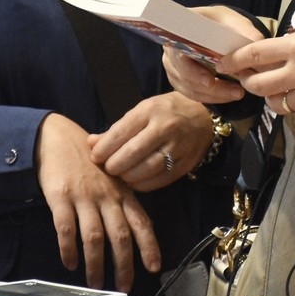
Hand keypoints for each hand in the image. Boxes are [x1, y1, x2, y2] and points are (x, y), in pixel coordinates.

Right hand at [36, 113, 159, 291]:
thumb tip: (134, 232)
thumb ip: (122, 200)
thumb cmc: (88, 161)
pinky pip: (66, 229)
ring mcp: (84, 197)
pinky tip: (70, 263)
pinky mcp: (61, 198)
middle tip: (124, 286)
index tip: (154, 266)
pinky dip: (68, 249)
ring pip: (94, 237)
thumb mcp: (112, 177)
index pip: (141, 222)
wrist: (58, 137)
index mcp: (122, 192)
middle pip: (120, 235)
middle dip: (124, 264)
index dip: (149, 245)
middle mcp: (107, 196)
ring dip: (96, 264)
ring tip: (96, 283)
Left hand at [87, 92, 212, 190]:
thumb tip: (91, 143)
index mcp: (150, 110)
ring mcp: (178, 146)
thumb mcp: (141, 111)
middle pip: (131, 154)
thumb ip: (116, 129)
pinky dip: (142, 184)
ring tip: (120, 175)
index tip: (95, 157)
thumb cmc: (166, 112)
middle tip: (107, 168)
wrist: (203, 115)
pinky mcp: (186, 163)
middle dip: (113, 165)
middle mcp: (165, 127)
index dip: (102, 150)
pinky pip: (159, 180)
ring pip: (145, 170)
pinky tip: (135, 181)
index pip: (119, 133)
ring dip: (127, 177)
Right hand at [161, 5, 263, 104]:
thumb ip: (246, 31)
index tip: (210, 81)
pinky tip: (229, 95)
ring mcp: (173, 66)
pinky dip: (212, 98)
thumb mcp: (236, 23)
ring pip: (190, 88)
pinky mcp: (180, 80)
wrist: (215, 30)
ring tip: (238, 94)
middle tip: (236, 92)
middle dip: (212, 87)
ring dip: (215, 95)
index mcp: (180, 30)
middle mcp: (171, 49)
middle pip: (184, 75)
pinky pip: (193, 94)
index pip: (178, 53)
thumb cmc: (223, 24)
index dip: (192, 70)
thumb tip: (256, 43)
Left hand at [217, 17, 294, 118]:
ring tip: (273, 87)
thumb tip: (276, 53)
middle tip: (246, 76)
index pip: (254, 55)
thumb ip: (294, 42)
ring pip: (274, 103)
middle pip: (257, 85)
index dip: (234, 60)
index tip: (224, 62)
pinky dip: (291, 105)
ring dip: (269, 95)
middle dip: (246, 81)